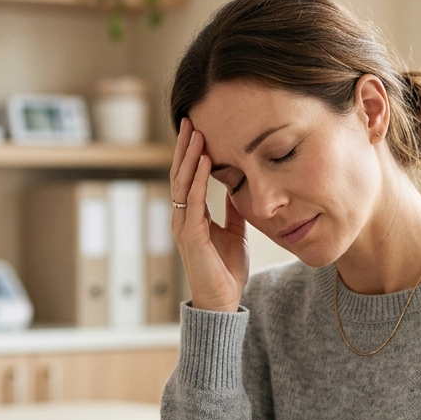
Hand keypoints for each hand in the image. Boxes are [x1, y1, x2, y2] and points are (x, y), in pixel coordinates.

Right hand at [171, 117, 248, 312]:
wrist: (223, 300)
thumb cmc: (227, 269)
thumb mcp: (235, 232)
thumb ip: (233, 211)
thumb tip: (240, 189)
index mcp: (192, 215)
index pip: (188, 178)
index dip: (191, 154)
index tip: (198, 129)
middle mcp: (183, 217)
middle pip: (180, 174)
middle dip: (185, 147)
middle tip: (191, 119)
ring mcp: (183, 225)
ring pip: (182, 183)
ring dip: (189, 156)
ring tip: (196, 132)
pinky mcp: (190, 235)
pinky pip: (193, 201)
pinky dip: (198, 179)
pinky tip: (204, 160)